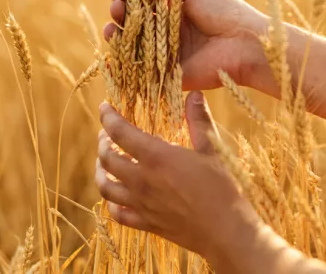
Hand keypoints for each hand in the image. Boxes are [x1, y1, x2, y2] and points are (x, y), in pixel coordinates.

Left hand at [94, 91, 257, 261]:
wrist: (225, 231)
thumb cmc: (221, 188)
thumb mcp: (211, 149)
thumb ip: (198, 121)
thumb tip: (194, 94)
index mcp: (156, 157)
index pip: (120, 132)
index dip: (108, 117)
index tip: (104, 107)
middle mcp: (141, 180)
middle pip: (106, 158)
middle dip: (102, 142)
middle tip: (106, 135)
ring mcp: (141, 204)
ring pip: (105, 186)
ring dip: (100, 170)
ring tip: (104, 162)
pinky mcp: (146, 223)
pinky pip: (117, 213)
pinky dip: (111, 202)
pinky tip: (116, 196)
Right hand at [100, 0, 269, 90]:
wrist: (245, 45)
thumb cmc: (223, 11)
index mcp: (173, 6)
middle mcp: (167, 29)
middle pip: (132, 21)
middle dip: (118, 13)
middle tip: (116, 8)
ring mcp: (167, 52)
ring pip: (133, 45)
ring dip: (117, 35)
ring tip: (112, 27)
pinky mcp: (169, 75)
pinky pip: (141, 71)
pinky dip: (123, 65)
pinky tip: (111, 56)